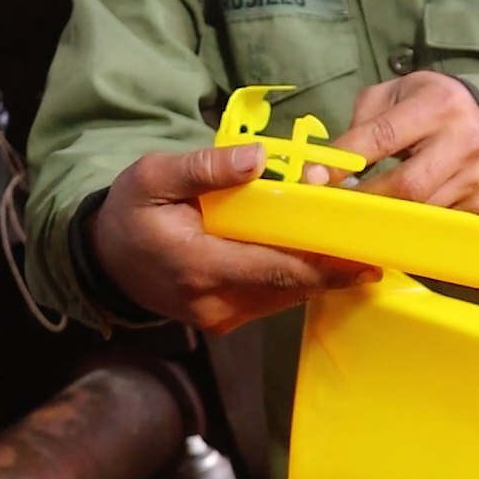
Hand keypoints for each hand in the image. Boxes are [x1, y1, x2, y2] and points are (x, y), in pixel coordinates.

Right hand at [88, 144, 377, 334]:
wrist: (105, 260)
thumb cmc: (130, 212)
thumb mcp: (152, 176)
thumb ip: (205, 167)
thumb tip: (258, 157)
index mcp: (197, 264)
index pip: (273, 268)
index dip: (321, 264)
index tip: (360, 253)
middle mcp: (214, 302)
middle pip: (287, 288)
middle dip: (331, 270)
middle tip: (373, 251)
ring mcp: (221, 318)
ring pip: (284, 297)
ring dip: (319, 276)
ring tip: (356, 253)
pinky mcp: (227, 321)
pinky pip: (272, 300)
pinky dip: (298, 281)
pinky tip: (322, 263)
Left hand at [307, 71, 478, 212]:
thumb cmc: (433, 104)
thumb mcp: (399, 92)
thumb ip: (364, 119)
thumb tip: (333, 162)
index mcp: (436, 105)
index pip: (383, 135)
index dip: (346, 159)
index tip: (314, 177)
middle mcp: (460, 142)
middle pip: (405, 185)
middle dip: (364, 199)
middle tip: (333, 207)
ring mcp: (472, 178)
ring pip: (419, 212)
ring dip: (381, 219)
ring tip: (354, 217)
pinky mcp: (476, 204)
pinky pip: (433, 223)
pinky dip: (404, 227)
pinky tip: (385, 223)